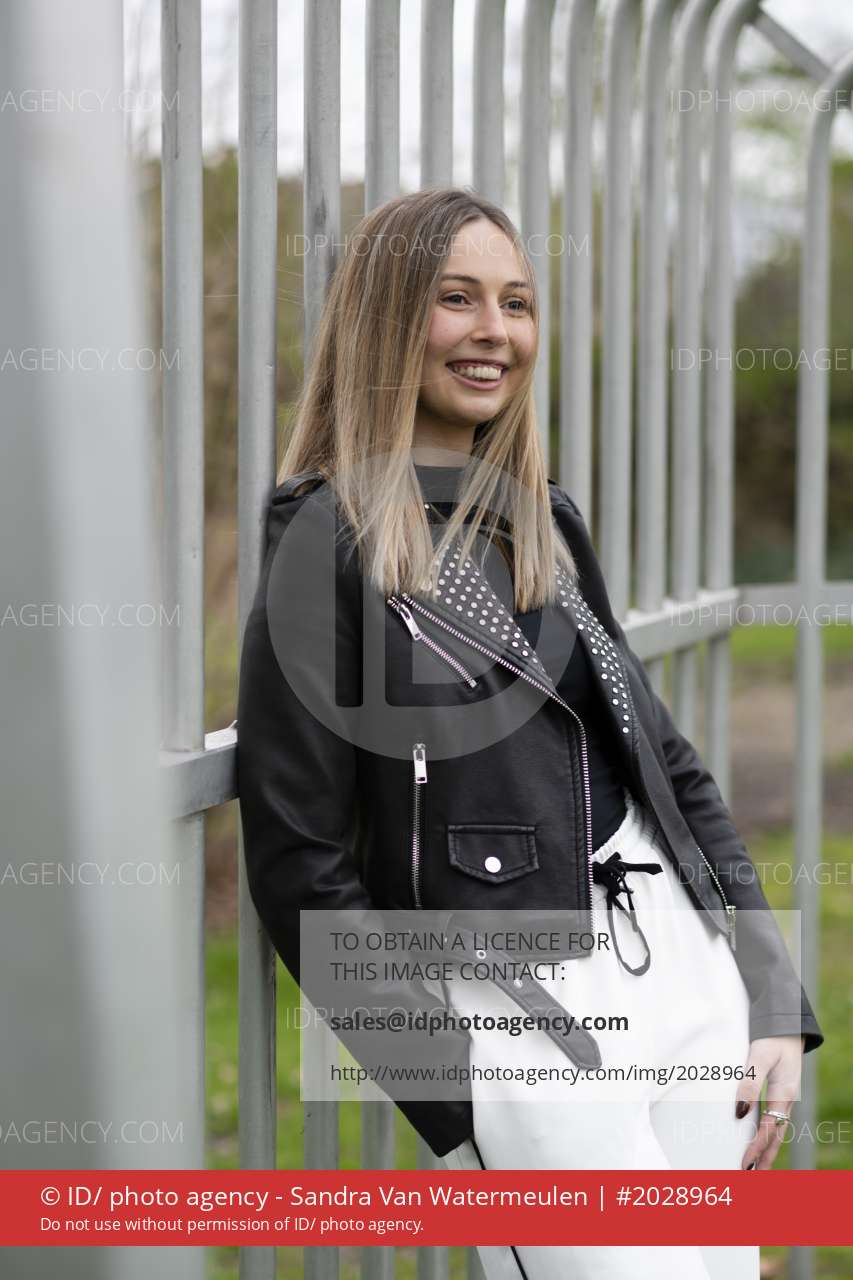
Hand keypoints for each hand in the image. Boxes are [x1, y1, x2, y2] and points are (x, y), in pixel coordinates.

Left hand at [735, 1035, 803, 1169]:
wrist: (787, 1023)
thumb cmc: (771, 1038)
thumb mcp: (759, 1057)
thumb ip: (749, 1083)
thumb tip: (740, 1113)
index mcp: (783, 1094)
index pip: (768, 1129)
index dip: (756, 1148)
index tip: (744, 1164)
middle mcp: (787, 1100)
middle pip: (775, 1136)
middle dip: (765, 1158)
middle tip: (752, 1178)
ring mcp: (785, 1097)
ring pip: (776, 1130)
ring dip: (767, 1150)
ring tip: (757, 1168)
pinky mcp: (780, 1092)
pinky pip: (774, 1119)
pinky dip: (768, 1135)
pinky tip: (760, 1139)